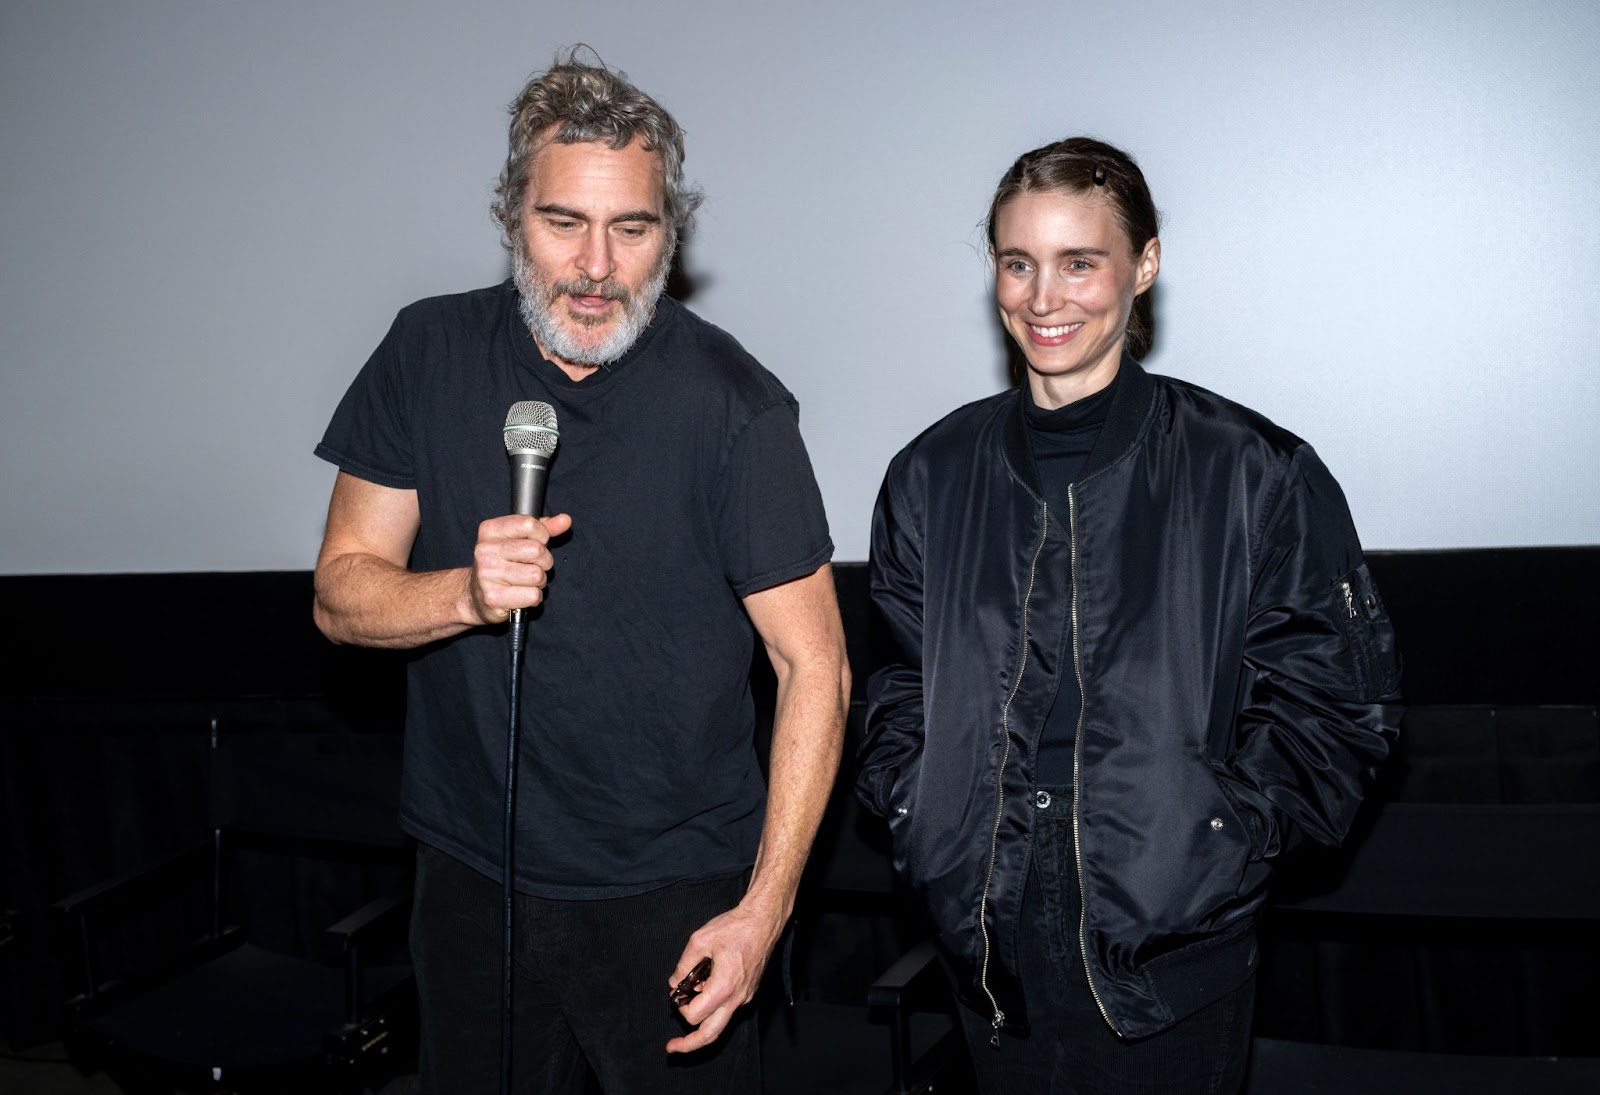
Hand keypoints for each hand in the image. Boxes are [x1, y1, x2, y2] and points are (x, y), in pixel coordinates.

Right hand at [467, 512, 571, 623]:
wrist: (475, 595)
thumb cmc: (503, 564)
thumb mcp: (520, 539)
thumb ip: (544, 528)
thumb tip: (565, 520)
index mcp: (490, 530)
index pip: (529, 524)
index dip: (542, 536)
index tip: (536, 543)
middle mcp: (485, 550)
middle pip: (537, 550)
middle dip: (543, 561)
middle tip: (531, 566)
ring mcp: (486, 574)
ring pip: (537, 575)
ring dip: (539, 581)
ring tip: (525, 581)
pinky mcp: (492, 597)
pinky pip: (533, 595)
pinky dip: (533, 597)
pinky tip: (521, 594)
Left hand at [664, 898, 785, 1052]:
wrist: (763, 921)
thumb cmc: (735, 927)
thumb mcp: (699, 940)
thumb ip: (683, 965)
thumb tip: (674, 982)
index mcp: (723, 987)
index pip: (694, 1015)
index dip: (679, 1007)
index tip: (675, 993)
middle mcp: (737, 998)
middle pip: (710, 1035)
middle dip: (689, 1044)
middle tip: (672, 1047)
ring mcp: (745, 997)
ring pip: (720, 1023)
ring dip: (702, 1019)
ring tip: (688, 1001)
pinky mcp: (749, 992)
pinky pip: (728, 1007)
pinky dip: (714, 1004)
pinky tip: (706, 986)